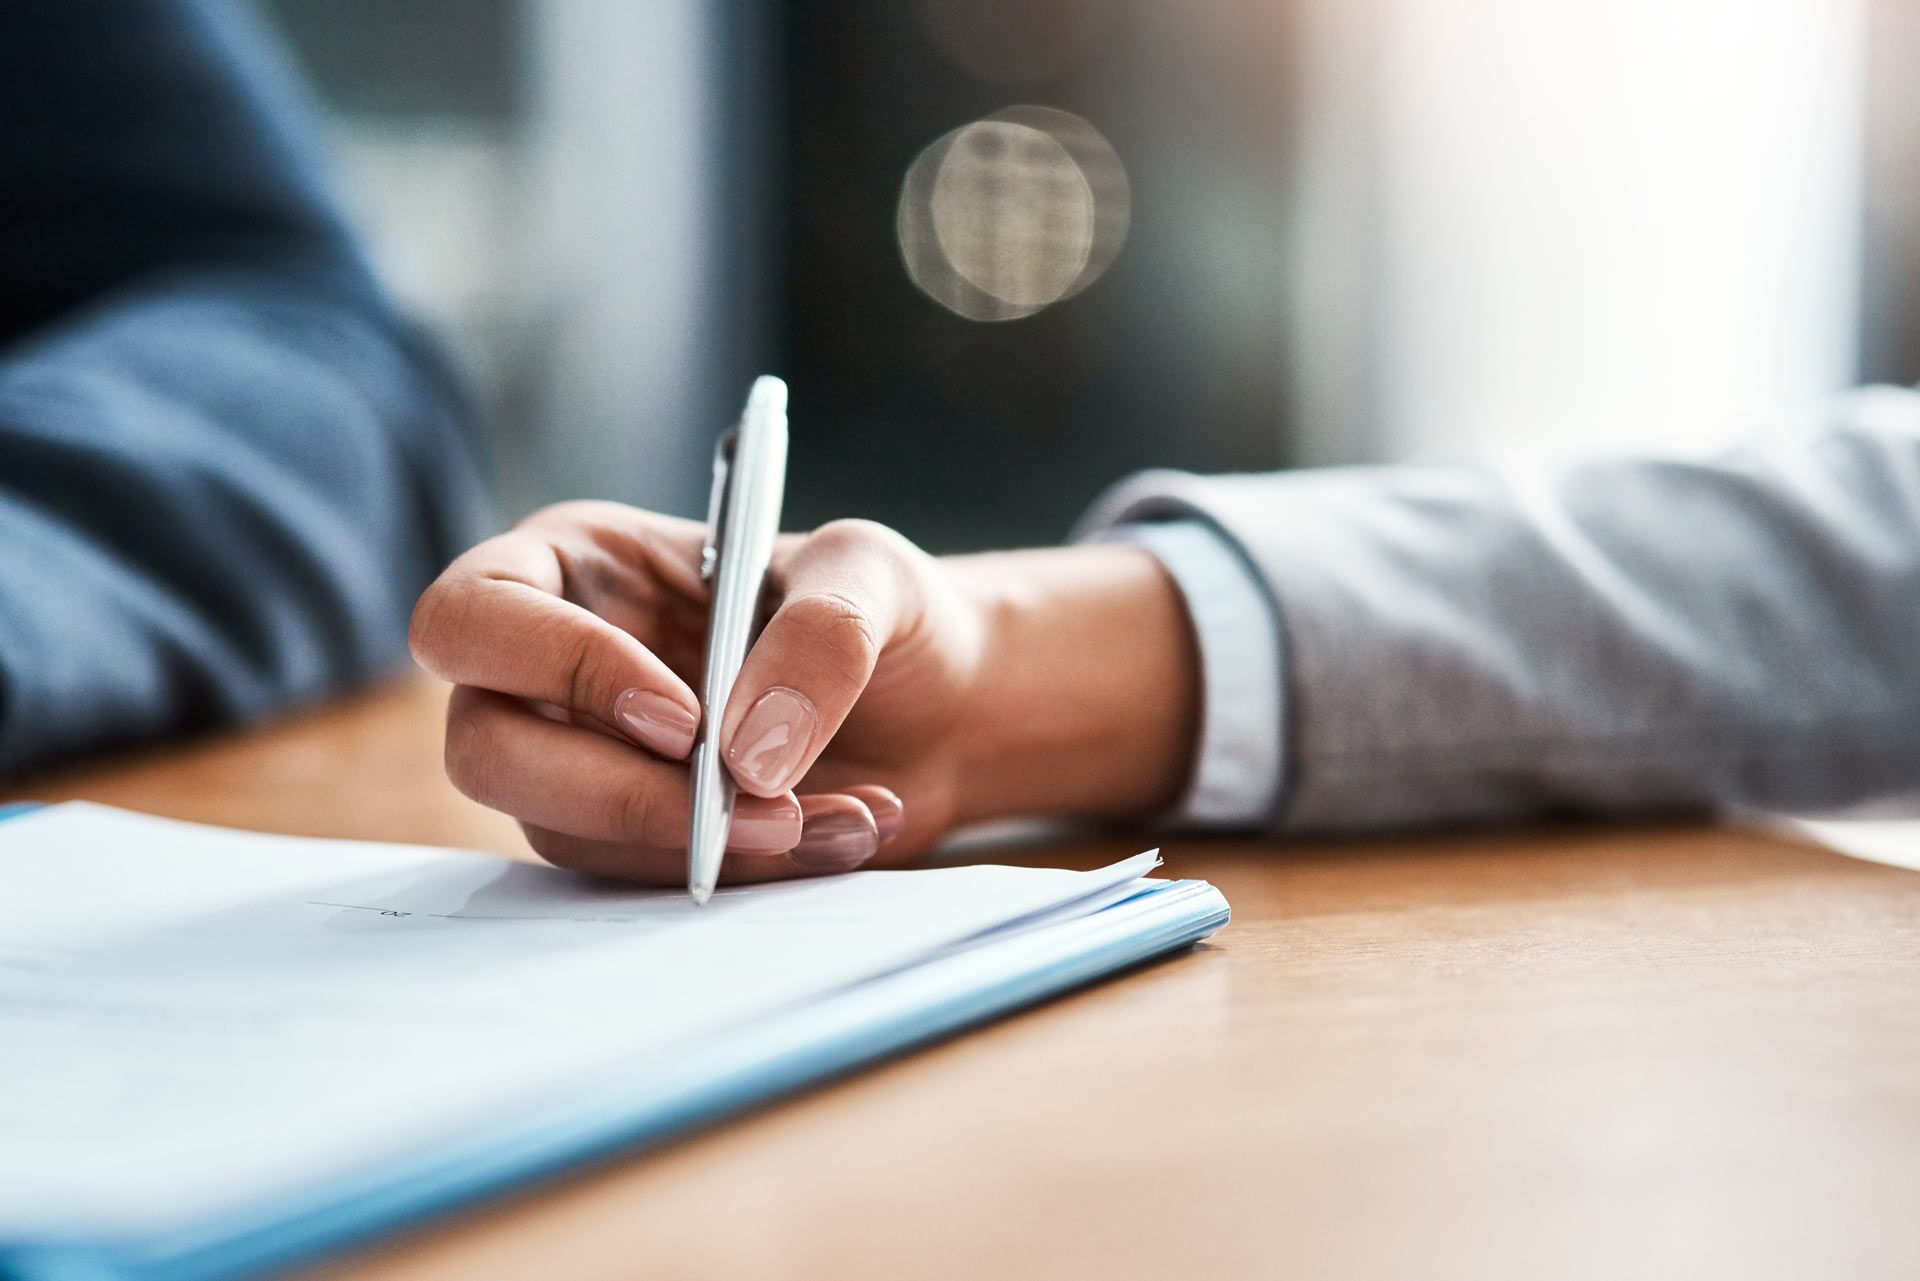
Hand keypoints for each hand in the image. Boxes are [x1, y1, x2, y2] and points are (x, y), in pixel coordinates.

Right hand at [410, 501, 1199, 884]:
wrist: (941, 708)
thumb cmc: (885, 612)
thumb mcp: (873, 577)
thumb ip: (822, 636)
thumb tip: (746, 759)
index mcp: (574, 567)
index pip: (476, 616)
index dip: (555, 667)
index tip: (683, 718)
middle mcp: (551, 670)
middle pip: (488, 750)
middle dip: (620, 794)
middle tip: (754, 805)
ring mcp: (583, 764)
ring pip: (569, 834)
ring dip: (708, 844)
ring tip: (840, 814)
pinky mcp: (632, 841)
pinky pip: (649, 881)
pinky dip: (751, 870)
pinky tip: (843, 831)